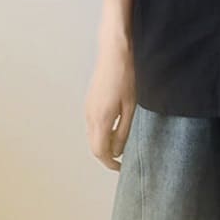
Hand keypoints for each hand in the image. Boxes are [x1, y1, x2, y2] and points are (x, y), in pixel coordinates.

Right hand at [84, 29, 135, 170]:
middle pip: (94, 145)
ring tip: (121, 142)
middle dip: (106, 155)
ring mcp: (88, 107)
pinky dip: (101, 131)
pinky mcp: (90, 100)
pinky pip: (92, 123)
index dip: (110, 162)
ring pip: (92, 134)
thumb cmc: (126, 76)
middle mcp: (90, 116)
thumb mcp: (131, 106)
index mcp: (101, 119)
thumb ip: (124, 130)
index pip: (100, 151)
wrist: (115, 52)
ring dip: (103, 143)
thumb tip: (118, 150)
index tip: (121, 167)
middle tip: (121, 159)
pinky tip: (115, 126)